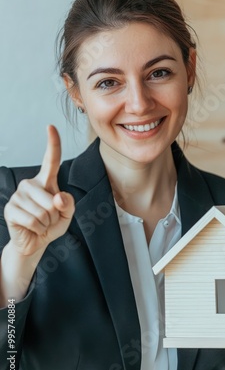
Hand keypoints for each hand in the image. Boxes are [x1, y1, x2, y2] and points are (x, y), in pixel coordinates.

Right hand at [4, 125, 74, 256]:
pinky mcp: (10, 208)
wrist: (34, 242)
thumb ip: (69, 204)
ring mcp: (18, 195)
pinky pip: (33, 220)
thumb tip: (57, 198)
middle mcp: (30, 184)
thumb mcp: (67, 214)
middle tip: (47, 220)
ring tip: (40, 224)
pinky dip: (38, 229)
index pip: (51, 160)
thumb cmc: (51, 225)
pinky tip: (32, 228)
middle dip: (55, 216)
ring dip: (46, 223)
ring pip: (43, 212)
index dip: (52, 143)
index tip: (50, 126)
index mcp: (46, 181)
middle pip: (52, 200)